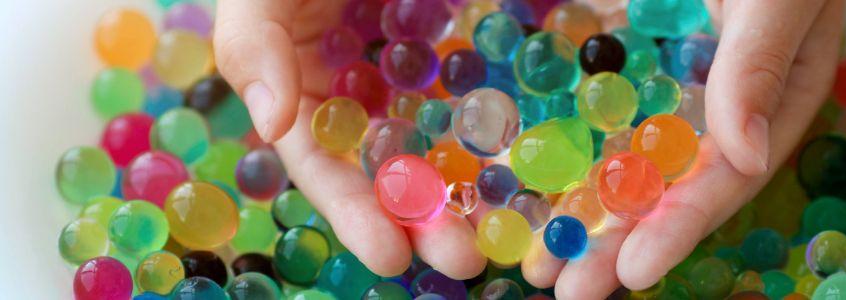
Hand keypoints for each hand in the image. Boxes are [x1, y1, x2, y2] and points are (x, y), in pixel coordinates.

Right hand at [213, 0, 486, 278]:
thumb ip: (253, 44)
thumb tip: (270, 126)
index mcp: (298, 87)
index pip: (321, 165)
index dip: (353, 214)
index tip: (391, 256)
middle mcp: (354, 89)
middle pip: (386, 168)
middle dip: (421, 219)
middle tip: (463, 259)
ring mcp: (410, 68)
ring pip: (435, 142)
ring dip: (464, 187)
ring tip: (502, 226)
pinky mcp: (457, 44)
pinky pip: (477, 97)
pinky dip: (494, 136)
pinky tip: (519, 168)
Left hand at [520, 0, 845, 296]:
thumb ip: (760, 61)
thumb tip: (745, 154)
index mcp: (770, 91)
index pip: (727, 173)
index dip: (679, 226)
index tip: (632, 271)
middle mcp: (718, 99)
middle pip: (668, 183)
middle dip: (617, 242)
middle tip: (568, 290)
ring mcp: (666, 80)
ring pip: (623, 158)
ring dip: (581, 211)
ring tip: (539, 263)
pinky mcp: (620, 59)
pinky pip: (587, 113)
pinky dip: (558, 152)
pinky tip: (520, 188)